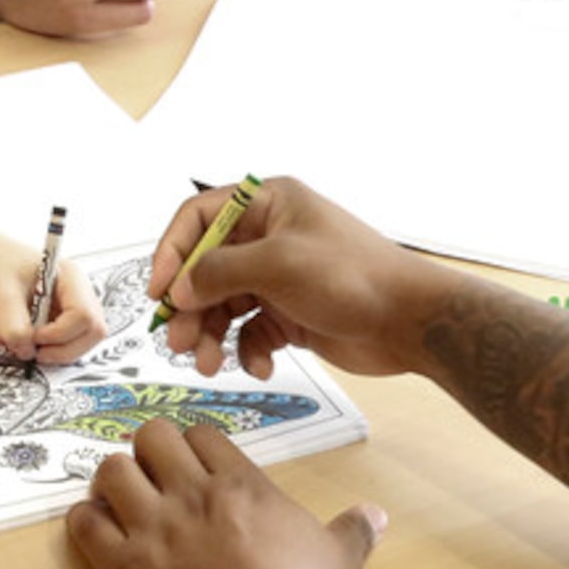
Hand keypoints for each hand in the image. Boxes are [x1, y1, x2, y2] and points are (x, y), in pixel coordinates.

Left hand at [0, 227, 108, 363]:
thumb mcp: (0, 294)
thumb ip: (14, 327)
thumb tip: (27, 352)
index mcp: (70, 276)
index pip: (84, 315)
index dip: (61, 334)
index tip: (34, 337)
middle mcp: (77, 291)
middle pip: (92, 331)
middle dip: (65, 348)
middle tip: (35, 351)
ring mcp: (70, 305)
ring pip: (81, 340)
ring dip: (55, 351)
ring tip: (24, 343)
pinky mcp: (59, 317)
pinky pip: (64, 342)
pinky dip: (46, 348)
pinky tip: (23, 339)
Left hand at [68, 421, 383, 568]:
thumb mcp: (339, 562)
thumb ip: (353, 531)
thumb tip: (377, 514)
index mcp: (241, 486)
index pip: (203, 434)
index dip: (195, 443)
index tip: (195, 461)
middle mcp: (191, 495)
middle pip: (151, 437)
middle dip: (148, 449)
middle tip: (155, 476)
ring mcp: (151, 527)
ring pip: (111, 471)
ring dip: (113, 481)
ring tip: (121, 499)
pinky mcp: (120, 566)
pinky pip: (84, 524)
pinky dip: (85, 521)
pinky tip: (96, 530)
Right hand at [149, 177, 457, 380]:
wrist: (409, 322)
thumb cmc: (354, 277)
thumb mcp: (277, 264)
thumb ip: (219, 272)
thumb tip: (177, 289)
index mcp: (268, 203)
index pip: (198, 218)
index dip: (171, 253)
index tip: (159, 292)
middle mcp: (269, 236)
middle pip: (205, 269)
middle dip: (189, 307)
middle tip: (178, 342)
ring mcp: (279, 277)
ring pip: (223, 305)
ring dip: (211, 336)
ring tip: (209, 364)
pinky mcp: (291, 314)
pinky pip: (250, 332)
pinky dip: (248, 352)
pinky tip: (260, 365)